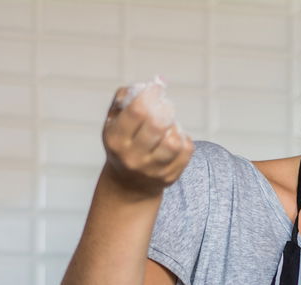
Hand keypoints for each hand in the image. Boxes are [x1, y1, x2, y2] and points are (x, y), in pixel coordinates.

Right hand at [102, 84, 193, 198]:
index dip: (151, 94)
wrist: (128, 184)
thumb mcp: (114, 121)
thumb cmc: (123, 142)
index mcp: (116, 140)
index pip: (137, 112)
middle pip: (157, 126)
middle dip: (166, 109)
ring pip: (173, 142)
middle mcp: (132, 157)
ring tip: (169, 126)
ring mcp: (152, 170)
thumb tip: (152, 83)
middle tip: (166, 107)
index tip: (157, 88)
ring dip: (175, 127)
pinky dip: (184, 140)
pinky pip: (186, 152)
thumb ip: (125, 98)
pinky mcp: (169, 178)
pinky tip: (175, 138)